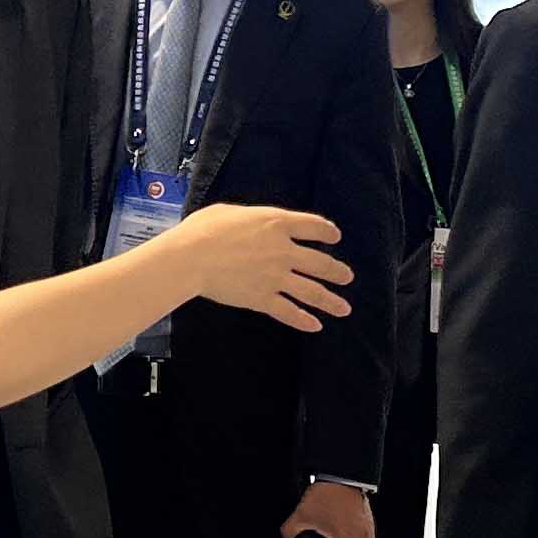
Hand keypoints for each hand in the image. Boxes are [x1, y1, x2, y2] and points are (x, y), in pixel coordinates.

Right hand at [164, 206, 350, 333]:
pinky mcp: (263, 299)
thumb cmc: (204, 230)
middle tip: (347, 277)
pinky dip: (304, 320)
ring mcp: (275, 277)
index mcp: (276, 223)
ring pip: (312, 292)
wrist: (191, 259)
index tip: (335, 237)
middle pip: (320, 263)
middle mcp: (283, 251)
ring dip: (331, 301)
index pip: (314, 227)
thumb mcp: (232, 212)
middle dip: (337, 272)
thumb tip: (255, 224)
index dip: (328, 232)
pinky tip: (316, 326)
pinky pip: (289, 312)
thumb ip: (253, 219)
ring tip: (344, 308)